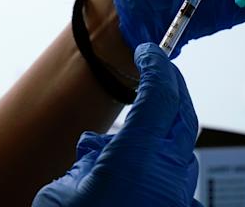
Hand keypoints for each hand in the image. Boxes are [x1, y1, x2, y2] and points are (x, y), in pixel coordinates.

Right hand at [33, 44, 201, 206]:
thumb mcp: (62, 196)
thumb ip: (82, 165)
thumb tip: (94, 154)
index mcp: (137, 159)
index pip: (160, 95)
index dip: (155, 66)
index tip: (147, 51)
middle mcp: (166, 175)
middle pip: (182, 116)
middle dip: (171, 86)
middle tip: (157, 69)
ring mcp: (178, 195)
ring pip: (180, 150)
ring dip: (162, 132)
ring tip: (127, 140)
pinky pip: (176, 178)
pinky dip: (160, 166)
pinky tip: (137, 174)